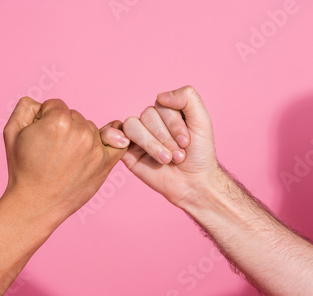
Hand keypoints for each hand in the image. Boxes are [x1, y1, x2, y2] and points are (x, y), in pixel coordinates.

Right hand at [3, 97, 126, 229]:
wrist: (35, 204)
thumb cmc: (22, 168)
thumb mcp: (12, 131)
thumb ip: (27, 105)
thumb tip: (46, 104)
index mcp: (58, 121)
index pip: (56, 105)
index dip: (45, 118)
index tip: (40, 136)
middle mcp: (81, 132)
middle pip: (75, 116)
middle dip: (64, 127)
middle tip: (52, 150)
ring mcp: (96, 148)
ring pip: (90, 128)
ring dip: (81, 136)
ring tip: (66, 158)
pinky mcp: (106, 163)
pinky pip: (120, 142)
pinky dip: (118, 138)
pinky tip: (117, 136)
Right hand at [110, 86, 218, 206]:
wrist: (193, 183)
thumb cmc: (199, 154)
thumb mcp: (202, 121)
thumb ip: (188, 97)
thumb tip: (160, 96)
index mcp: (167, 111)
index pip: (161, 105)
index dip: (174, 124)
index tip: (187, 143)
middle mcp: (150, 121)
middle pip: (147, 116)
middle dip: (165, 138)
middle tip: (178, 156)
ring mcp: (137, 136)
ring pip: (132, 125)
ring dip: (151, 144)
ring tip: (165, 160)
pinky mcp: (126, 152)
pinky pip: (109, 135)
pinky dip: (112, 135)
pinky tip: (125, 144)